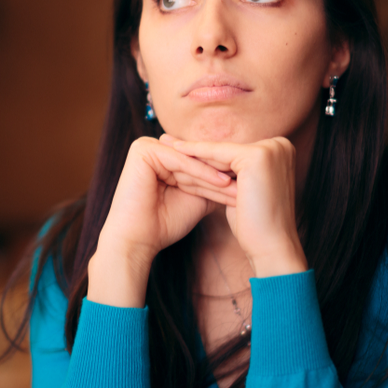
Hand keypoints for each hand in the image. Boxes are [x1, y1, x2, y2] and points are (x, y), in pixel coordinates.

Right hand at [89, 136, 235, 306]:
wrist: (137, 241)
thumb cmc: (163, 224)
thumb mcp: (196, 198)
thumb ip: (211, 183)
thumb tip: (242, 175)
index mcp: (160, 156)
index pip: (197, 163)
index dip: (223, 177)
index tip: (250, 186)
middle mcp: (151, 147)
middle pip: (195, 161)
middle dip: (223, 176)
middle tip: (250, 184)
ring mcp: (144, 146)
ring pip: (190, 161)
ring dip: (217, 174)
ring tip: (241, 185)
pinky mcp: (142, 150)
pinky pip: (180, 161)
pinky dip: (202, 173)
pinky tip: (223, 182)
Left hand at [166, 134, 306, 277]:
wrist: (271, 247)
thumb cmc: (255, 225)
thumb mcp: (244, 191)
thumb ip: (233, 173)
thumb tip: (212, 163)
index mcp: (281, 150)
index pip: (234, 153)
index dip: (206, 155)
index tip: (181, 150)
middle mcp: (280, 145)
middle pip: (227, 151)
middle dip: (196, 152)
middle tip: (167, 142)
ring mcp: (271, 149)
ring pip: (221, 153)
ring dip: (192, 153)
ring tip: (166, 146)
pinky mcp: (257, 156)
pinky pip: (218, 155)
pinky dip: (195, 154)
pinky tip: (175, 152)